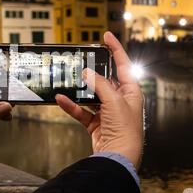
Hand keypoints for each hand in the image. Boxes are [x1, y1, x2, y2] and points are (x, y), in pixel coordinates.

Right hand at [55, 31, 143, 167]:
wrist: (118, 156)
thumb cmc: (126, 131)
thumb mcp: (114, 101)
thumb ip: (100, 84)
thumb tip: (88, 73)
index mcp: (131, 91)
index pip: (123, 64)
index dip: (115, 48)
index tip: (106, 36)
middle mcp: (120, 100)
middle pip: (104, 79)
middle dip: (92, 71)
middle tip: (81, 60)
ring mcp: (107, 111)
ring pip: (90, 95)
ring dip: (79, 90)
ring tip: (67, 80)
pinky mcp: (96, 122)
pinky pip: (81, 110)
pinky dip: (71, 105)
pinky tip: (61, 99)